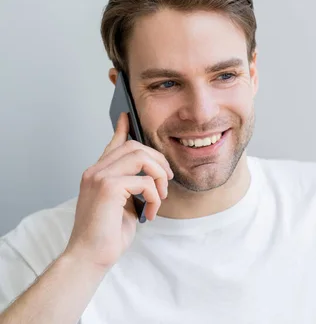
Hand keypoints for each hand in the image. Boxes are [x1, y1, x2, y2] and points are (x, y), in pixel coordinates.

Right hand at [64, 113, 173, 269]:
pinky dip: (155, 197)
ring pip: (141, 157)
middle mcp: (95, 171)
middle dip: (158, 161)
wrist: (90, 256)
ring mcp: (99, 177)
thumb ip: (132, 187)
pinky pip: (145, 181)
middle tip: (167, 181)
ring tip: (161, 196)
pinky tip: (151, 213)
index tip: (128, 116)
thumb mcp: (124, 205)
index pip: (112, 144)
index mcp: (97, 174)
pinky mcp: (108, 187)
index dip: (123, 129)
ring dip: (159, 176)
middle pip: (135, 147)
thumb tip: (151, 178)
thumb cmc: (107, 235)